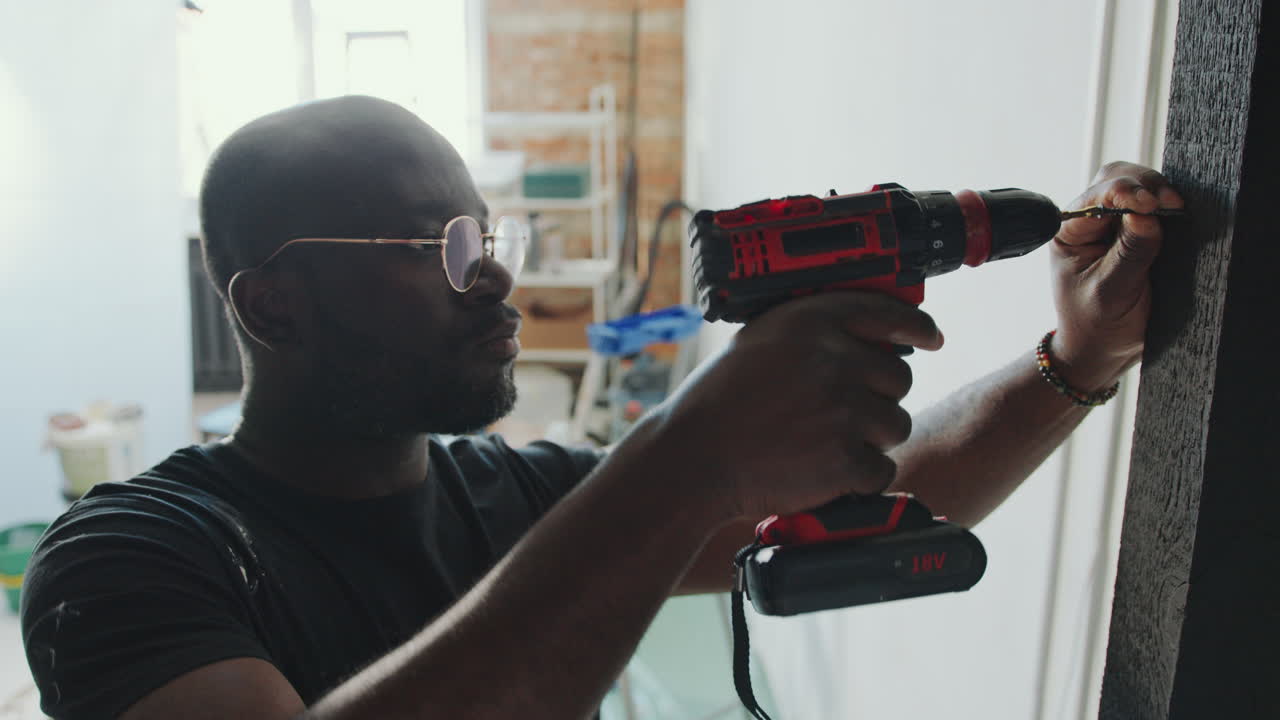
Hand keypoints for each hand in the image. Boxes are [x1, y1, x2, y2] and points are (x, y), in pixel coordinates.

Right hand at [645, 292, 943, 521]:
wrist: (692, 459)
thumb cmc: (720, 403)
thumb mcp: (760, 342)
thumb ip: (813, 334)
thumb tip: (872, 340)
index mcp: (810, 321)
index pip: (888, 313)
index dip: (916, 327)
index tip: (930, 338)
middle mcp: (833, 359)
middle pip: (898, 379)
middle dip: (875, 398)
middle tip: (836, 415)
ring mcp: (843, 410)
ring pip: (895, 426)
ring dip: (869, 440)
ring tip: (820, 445)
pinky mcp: (846, 460)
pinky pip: (881, 469)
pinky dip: (859, 479)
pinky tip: (821, 473)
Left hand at [1050, 161, 1183, 389]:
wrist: (1104, 348)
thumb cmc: (1097, 323)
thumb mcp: (1111, 291)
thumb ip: (1129, 254)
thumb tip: (1146, 216)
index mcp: (1070, 232)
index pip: (1096, 196)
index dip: (1123, 193)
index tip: (1148, 204)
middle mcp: (1092, 221)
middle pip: (1117, 179)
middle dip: (1145, 185)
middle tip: (1170, 203)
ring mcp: (1118, 224)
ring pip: (1140, 187)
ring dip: (1159, 192)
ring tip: (1177, 207)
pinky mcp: (1142, 232)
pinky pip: (1156, 207)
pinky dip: (1169, 206)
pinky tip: (1180, 214)